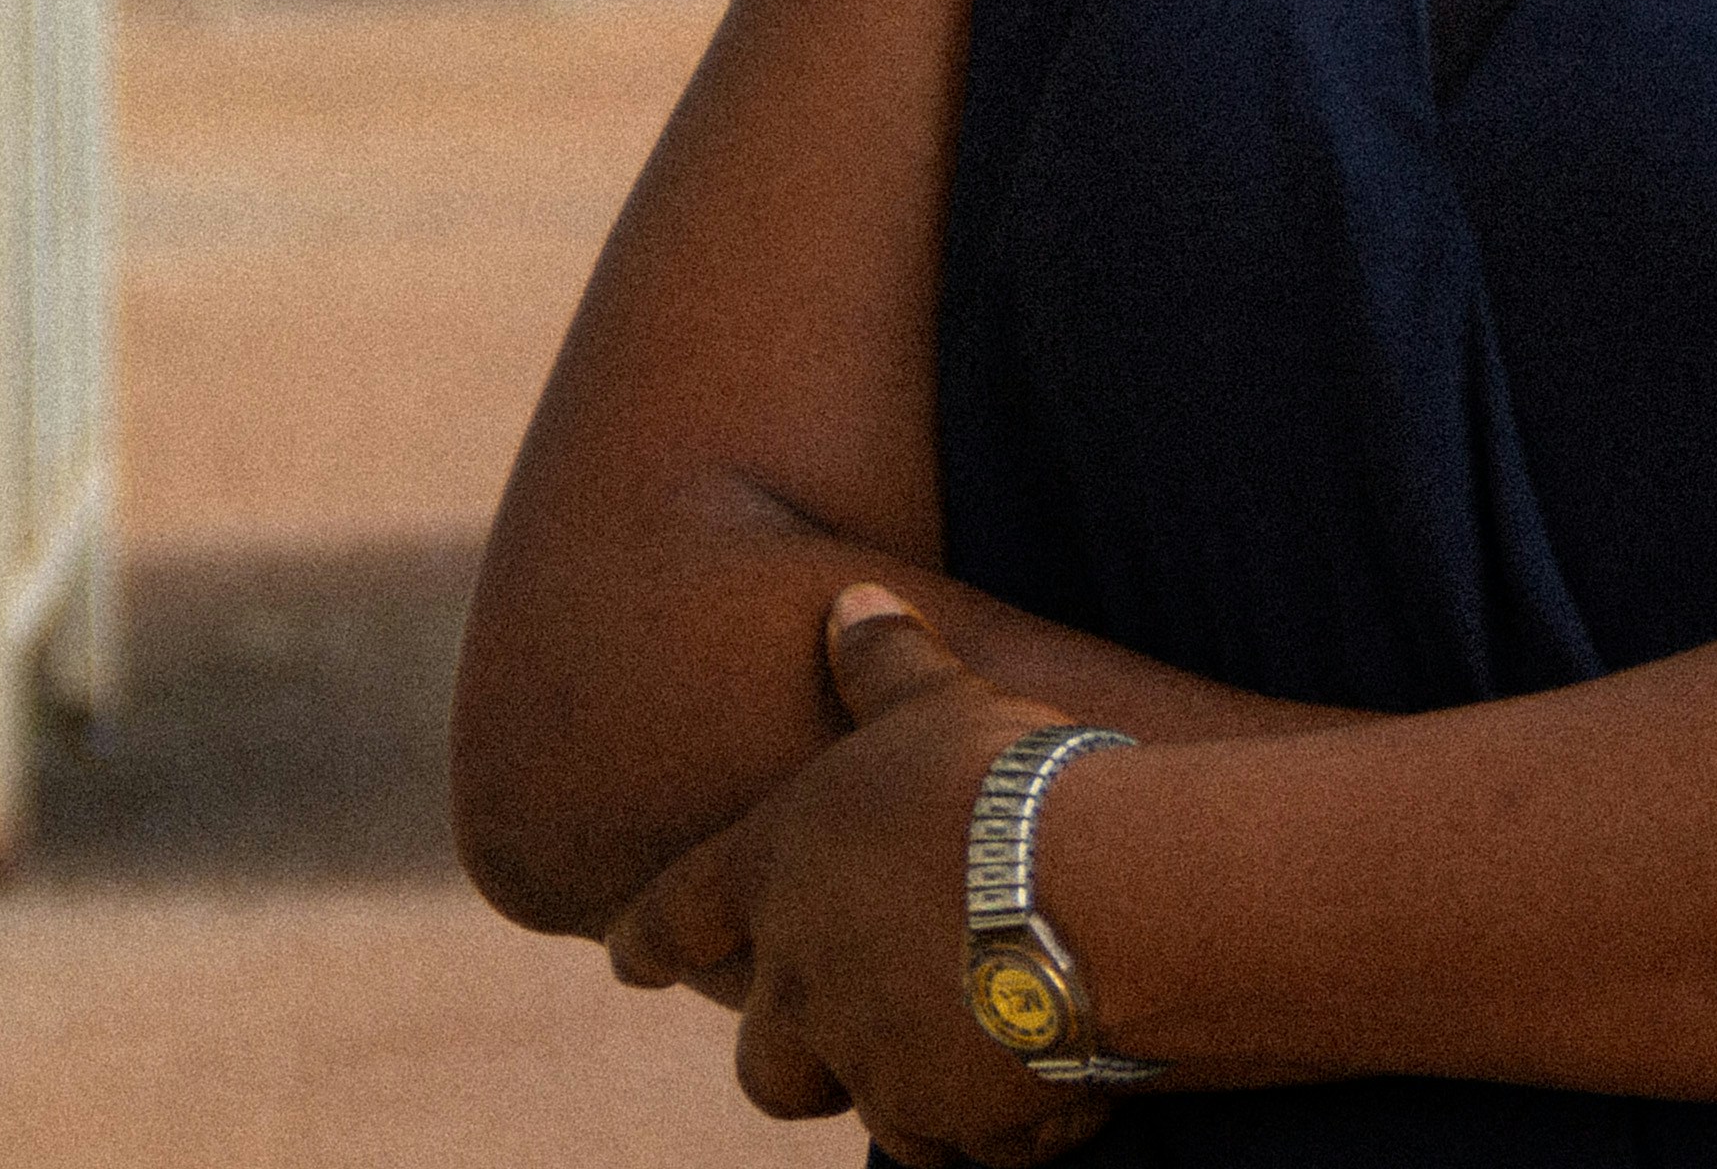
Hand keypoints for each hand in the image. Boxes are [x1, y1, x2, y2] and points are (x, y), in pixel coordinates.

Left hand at [604, 589, 1115, 1166]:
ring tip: (975, 1060)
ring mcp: (871, 1063)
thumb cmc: (1003, 782)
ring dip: (912, 1097)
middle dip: (803, 1063)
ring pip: (872, 1113)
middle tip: (852, 1036)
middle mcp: (802, 985)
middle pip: (768, 1065)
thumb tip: (854, 602)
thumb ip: (886, 666)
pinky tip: (1049, 1095)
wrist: (1088, 895)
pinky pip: (966, 1147)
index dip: (649, 937)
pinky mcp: (950, 1120)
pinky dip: (1000, 1129)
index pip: (677, 915)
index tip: (627, 958)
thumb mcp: (941, 705)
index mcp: (777, 876)